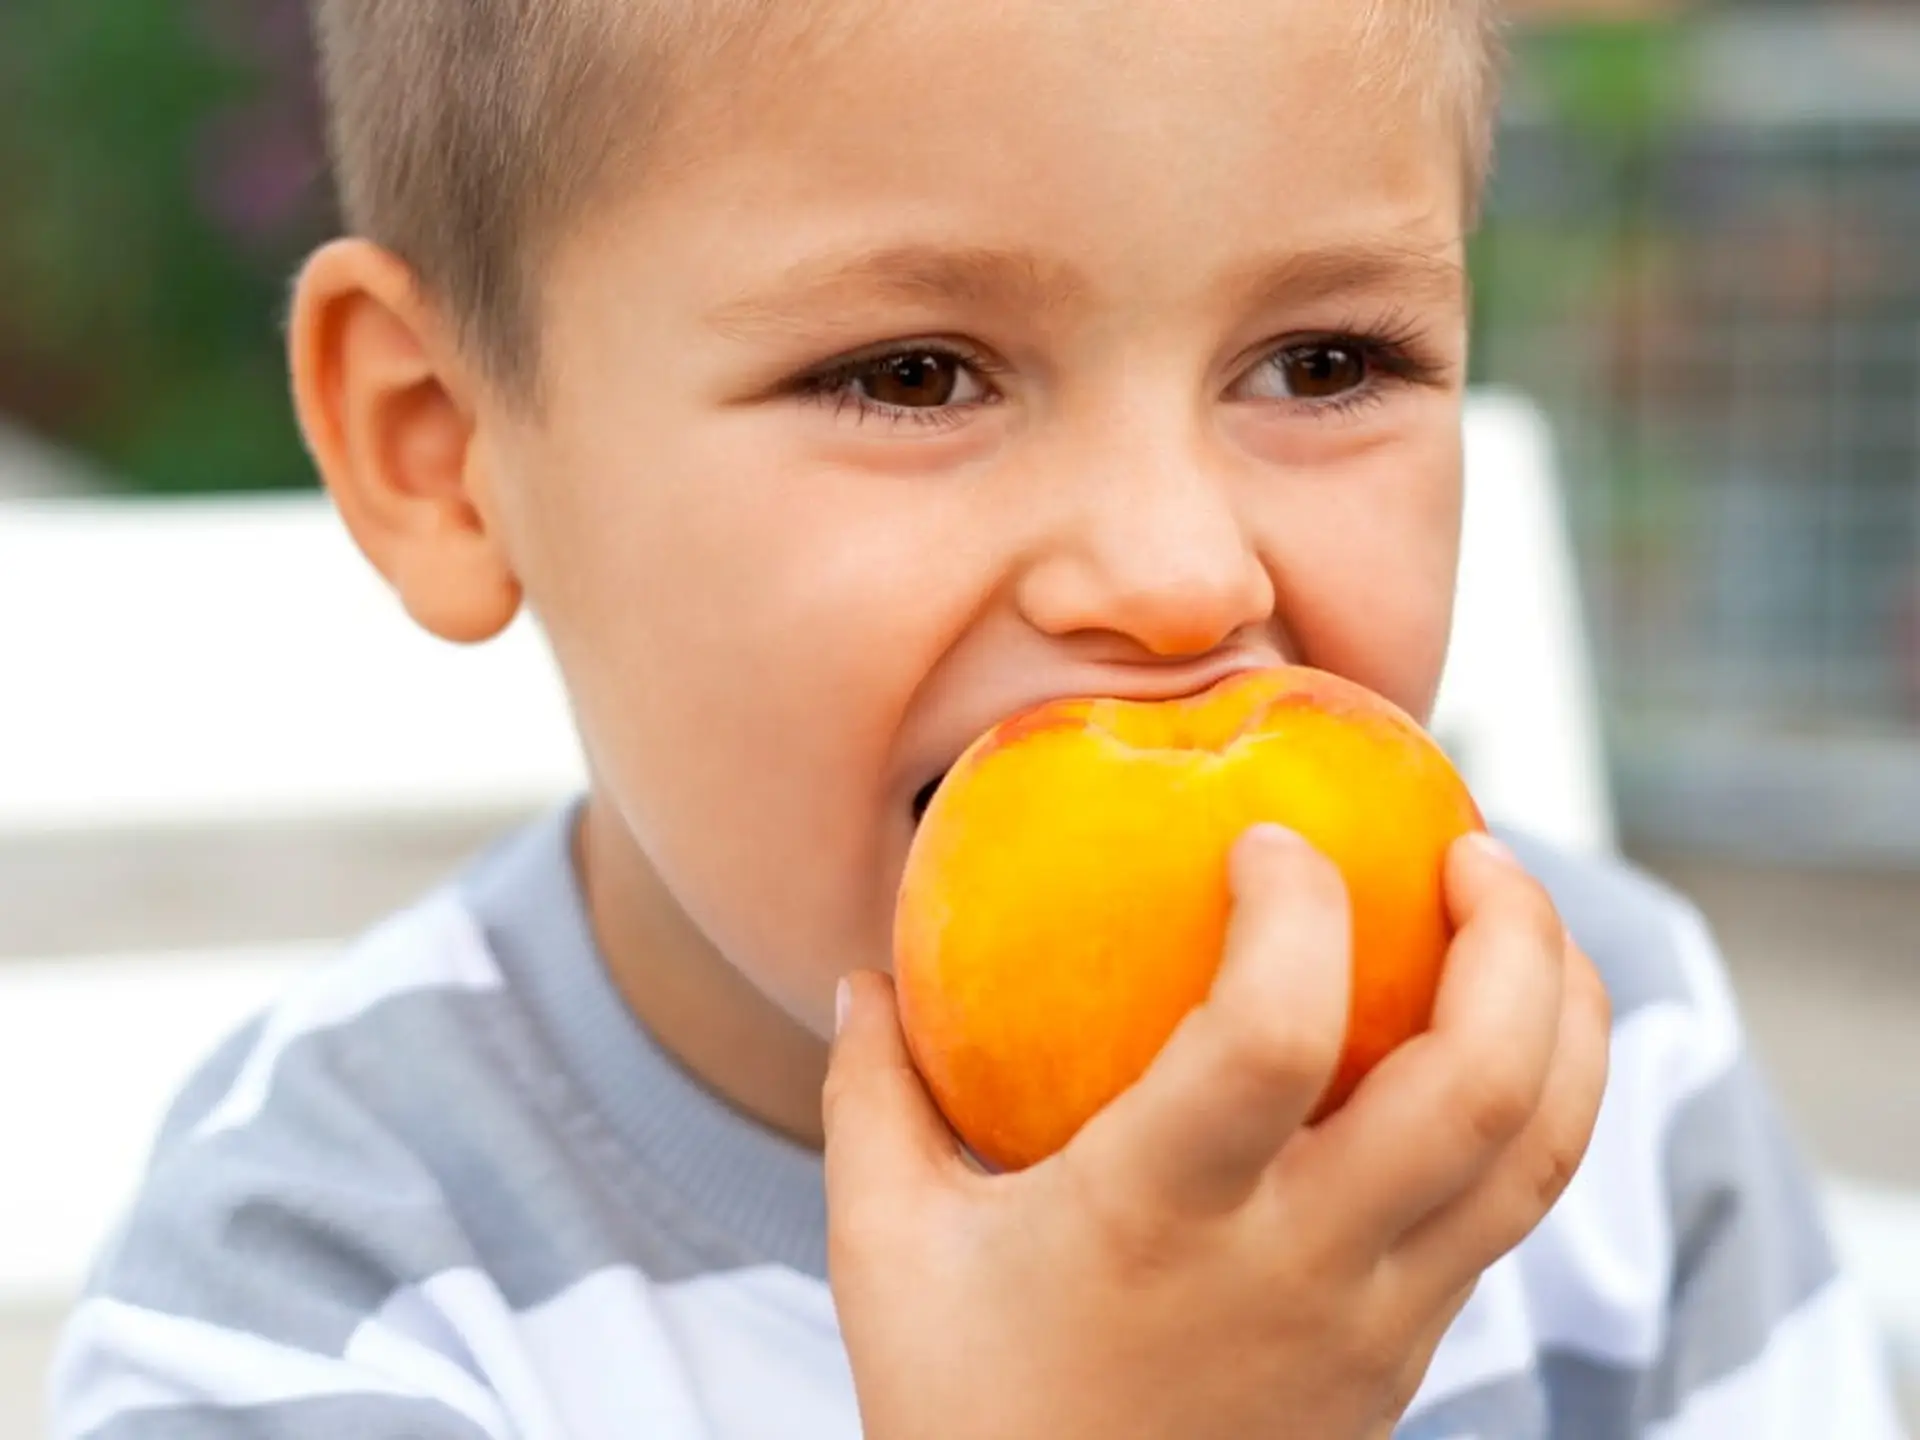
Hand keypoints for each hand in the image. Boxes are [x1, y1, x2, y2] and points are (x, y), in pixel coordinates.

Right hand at [824, 828, 1610, 1439]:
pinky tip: (1491, 1032)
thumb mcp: (886, 1253)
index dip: (1294, 913)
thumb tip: (859, 980)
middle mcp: (1298, 1267)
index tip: (1265, 841)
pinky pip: (1516, 1205)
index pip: (1270, 1038)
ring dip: (1563, 1011)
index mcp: (1159, 1220)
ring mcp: (1378, 1323)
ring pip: (1539, 1152)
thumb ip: (872, 1100)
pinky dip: (1539, 1095)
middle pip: (1480, 1086)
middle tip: (1471, 844)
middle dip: (1513, 936)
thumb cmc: (966, 1416)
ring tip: (1518, 916)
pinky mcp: (1408, 1354)